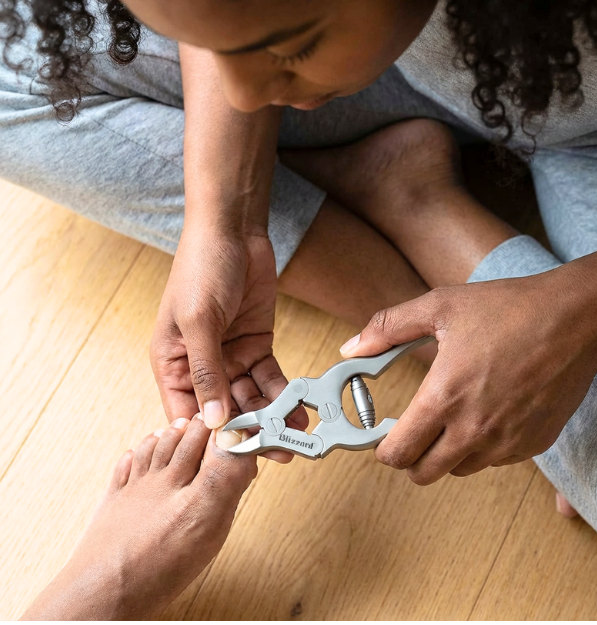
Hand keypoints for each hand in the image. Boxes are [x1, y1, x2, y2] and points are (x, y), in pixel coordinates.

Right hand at [151, 228, 305, 459]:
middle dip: (250, 431)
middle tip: (277, 452)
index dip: (210, 437)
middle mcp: (201, 366)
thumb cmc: (202, 268)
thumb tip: (214, 421)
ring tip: (295, 437)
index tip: (236, 457)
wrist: (234, 231)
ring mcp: (230, 357)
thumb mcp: (199, 321)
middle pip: (225, 411)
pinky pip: (269, 378)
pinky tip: (299, 409)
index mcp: (173, 363)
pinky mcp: (256, 346)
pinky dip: (283, 394)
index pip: (187, 414)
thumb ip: (207, 372)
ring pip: (251, 398)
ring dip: (272, 417)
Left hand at [340, 264, 596, 483]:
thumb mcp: (438, 306)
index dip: (383, 449)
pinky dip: (482, 447)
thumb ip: (387, 329)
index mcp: (444, 398)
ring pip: (459, 470)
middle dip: (410, 457)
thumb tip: (350, 349)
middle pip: (424, 473)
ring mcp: (507, 442)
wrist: (575, 318)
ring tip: (452, 417)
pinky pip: (495, 461)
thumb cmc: (508, 309)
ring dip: (447, 453)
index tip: (382, 436)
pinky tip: (486, 413)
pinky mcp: (533, 444)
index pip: (398, 453)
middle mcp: (474, 429)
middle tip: (412, 431)